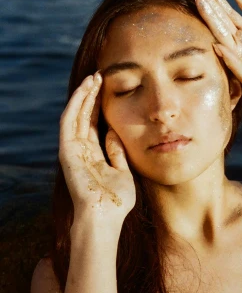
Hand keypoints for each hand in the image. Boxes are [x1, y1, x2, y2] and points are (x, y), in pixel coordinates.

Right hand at [59, 73, 135, 225]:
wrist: (105, 216)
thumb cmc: (117, 201)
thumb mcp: (123, 172)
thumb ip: (117, 153)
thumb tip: (115, 133)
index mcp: (93, 156)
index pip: (94, 125)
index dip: (99, 107)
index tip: (108, 90)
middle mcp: (80, 151)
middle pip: (83, 117)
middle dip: (91, 96)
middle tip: (100, 76)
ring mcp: (72, 150)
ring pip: (75, 115)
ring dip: (83, 95)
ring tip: (93, 77)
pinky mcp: (66, 150)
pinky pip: (69, 121)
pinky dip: (76, 104)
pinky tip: (85, 89)